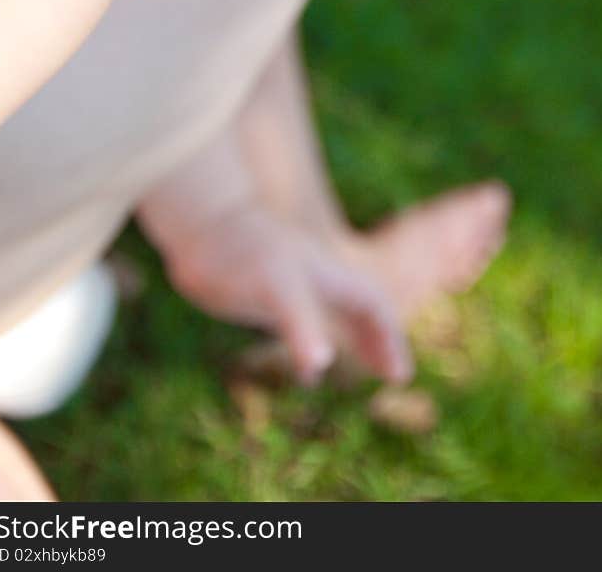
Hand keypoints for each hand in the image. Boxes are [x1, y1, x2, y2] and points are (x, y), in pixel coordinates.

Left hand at [164, 201, 412, 387]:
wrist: (202, 226)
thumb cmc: (244, 255)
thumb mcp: (278, 290)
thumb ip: (301, 327)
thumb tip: (320, 364)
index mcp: (331, 275)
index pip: (374, 306)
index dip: (390, 337)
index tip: (399, 374)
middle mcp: (318, 277)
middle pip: (363, 307)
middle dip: (381, 339)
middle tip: (392, 374)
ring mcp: (294, 283)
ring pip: (337, 312)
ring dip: (355, 339)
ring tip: (360, 371)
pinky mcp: (267, 291)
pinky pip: (307, 319)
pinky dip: (318, 342)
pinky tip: (305, 365)